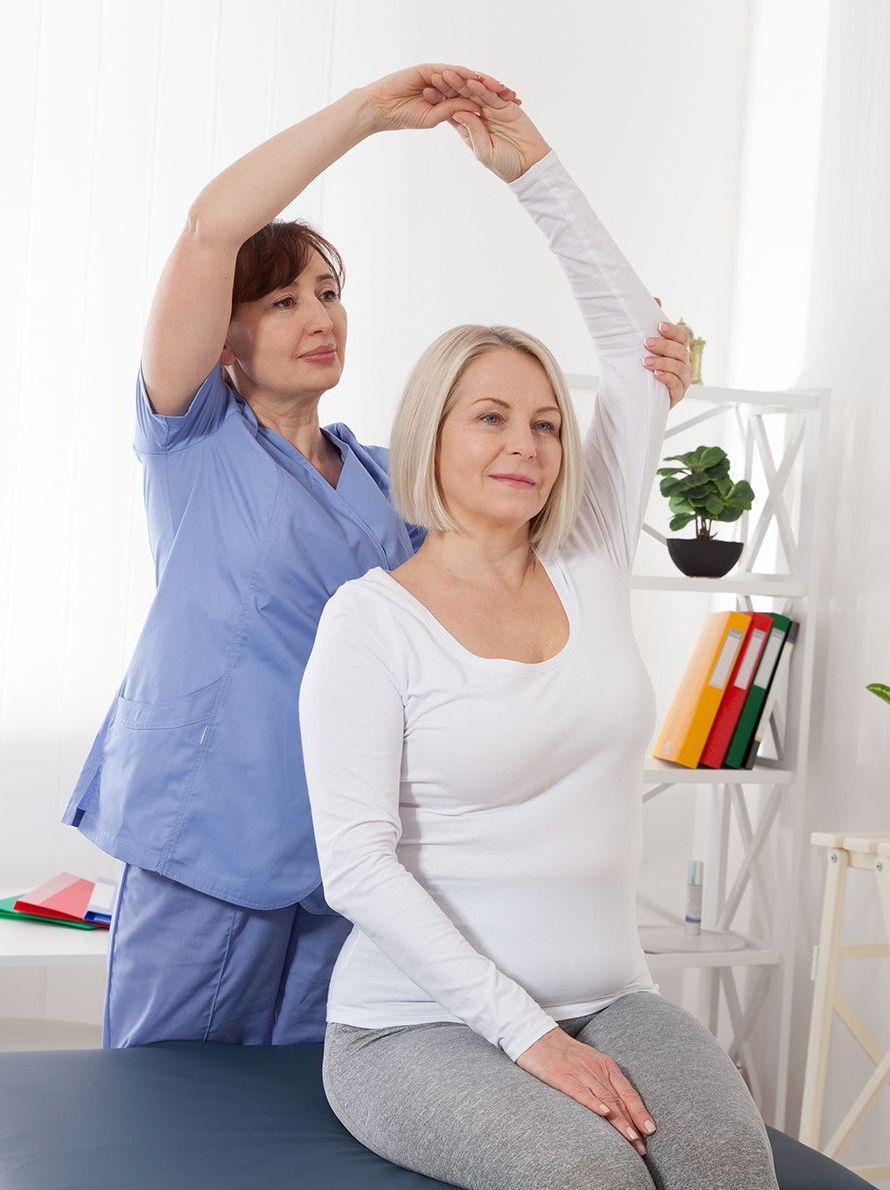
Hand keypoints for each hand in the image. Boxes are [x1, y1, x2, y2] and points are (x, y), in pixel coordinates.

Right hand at [362, 65, 518, 133]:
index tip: (511, 111)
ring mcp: (439, 75)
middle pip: (476, 85)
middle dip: (496, 91)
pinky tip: (480, 81)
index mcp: (449, 98)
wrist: (382, 108)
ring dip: (485, 82)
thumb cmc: (404, 116)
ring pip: (467, 77)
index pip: (475, 99)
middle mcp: (447, 85)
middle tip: (515, 97)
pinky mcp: (430, 68)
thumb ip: (454, 111)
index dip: (492, 104)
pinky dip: (465, 75)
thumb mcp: (434, 118)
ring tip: (503, 89)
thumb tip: (474, 109)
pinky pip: (451, 71)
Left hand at [431, 69, 549, 181]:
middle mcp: (478, 116)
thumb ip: (471, 131)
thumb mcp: (484, 152)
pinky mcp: (506, 106)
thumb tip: (456, 111)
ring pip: (475, 92)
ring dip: (462, 83)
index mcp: (468, 129)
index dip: (439, 101)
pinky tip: (471, 80)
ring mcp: (492, 110)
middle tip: (434, 77)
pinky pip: (492, 94)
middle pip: (461, 97)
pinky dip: (483, 87)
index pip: (451, 111)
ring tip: (449, 74)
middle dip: (448, 87)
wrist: (529, 165)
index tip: (426, 92)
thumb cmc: (505, 165)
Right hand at [516, 1028, 655, 1156]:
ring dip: (620, 1120)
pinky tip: (603, 1114)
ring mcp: (580, 1072)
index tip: (650, 1130)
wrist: (535, 1036)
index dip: (640, 1111)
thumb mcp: (588, 1063)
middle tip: (642, 1148)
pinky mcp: (562, 1076)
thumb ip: (602, 1082)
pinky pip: (581, 1091)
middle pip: (619, 1099)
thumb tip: (616, 1108)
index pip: (627, 1091)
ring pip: (605, 1098)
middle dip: (633, 1124)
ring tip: (631, 1139)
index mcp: (605, 1065)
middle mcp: (596, 1069)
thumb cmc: (562, 1053)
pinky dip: (594, 1102)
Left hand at [644, 311, 691, 407]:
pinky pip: (676, 386)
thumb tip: (657, 299)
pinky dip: (667, 379)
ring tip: (646, 362)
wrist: (637, 396)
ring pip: (679, 369)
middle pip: (680, 352)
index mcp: (678, 350)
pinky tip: (656, 374)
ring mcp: (682, 380)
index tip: (659, 326)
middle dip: (664, 346)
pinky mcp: (677, 395)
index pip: (682, 337)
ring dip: (663, 363)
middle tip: (647, 343)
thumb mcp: (645, 346)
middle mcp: (683, 363)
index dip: (673, 331)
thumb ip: (650, 324)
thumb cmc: (644, 367)